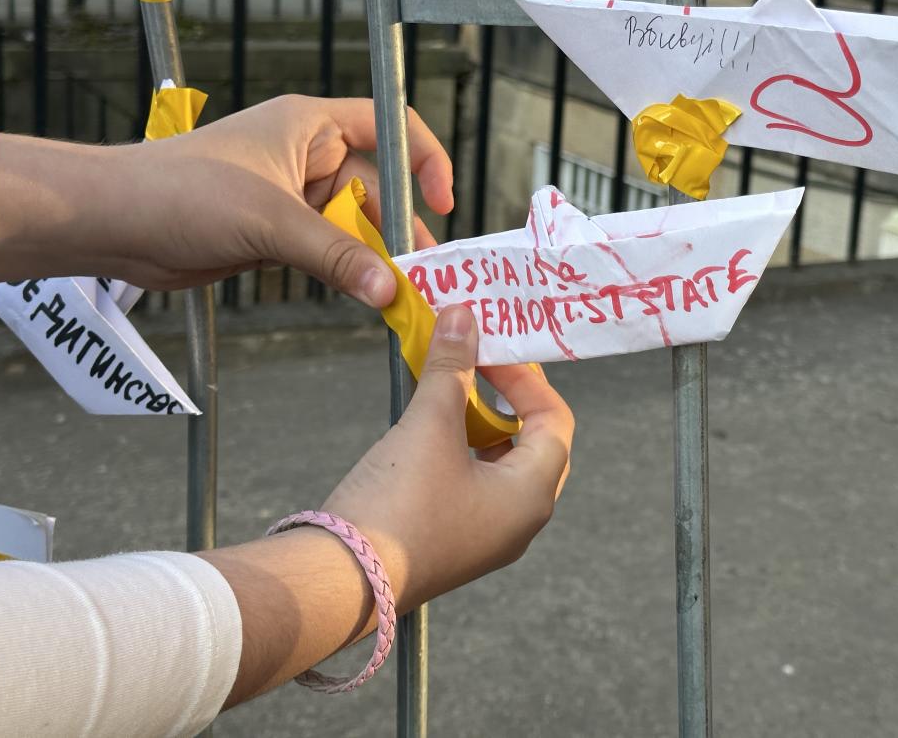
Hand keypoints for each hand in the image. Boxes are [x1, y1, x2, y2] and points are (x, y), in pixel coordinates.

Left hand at [113, 95, 453, 304]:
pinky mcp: (276, 232)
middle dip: (400, 225)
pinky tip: (364, 293)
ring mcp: (292, 195)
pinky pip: (328, 249)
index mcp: (310, 125)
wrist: (115, 223)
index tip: (442, 202)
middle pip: (378, 184)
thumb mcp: (270, 221)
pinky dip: (346, 270)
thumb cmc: (181, 192)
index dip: (424, 159)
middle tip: (423, 270)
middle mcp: (307, 155)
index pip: (389, 126)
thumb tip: (389, 289)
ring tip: (400, 290)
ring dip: (374, 255)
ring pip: (354, 224)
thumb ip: (335, 256)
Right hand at [201, 304, 573, 706]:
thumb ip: (451, 368)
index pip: (555, 421)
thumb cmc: (398, 503)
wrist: (341, 581)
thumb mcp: (429, 425)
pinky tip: (428, 431)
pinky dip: (460, 452)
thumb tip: (462, 316)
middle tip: (479, 365)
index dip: (527, 378)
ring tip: (449, 390)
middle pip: (534, 444)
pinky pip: (474, 487)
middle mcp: (520, 522)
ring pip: (501, 465)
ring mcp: (487, 539)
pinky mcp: (452, 546)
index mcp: (532, 495)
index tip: (491, 348)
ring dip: (480, 424)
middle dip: (508, 400)